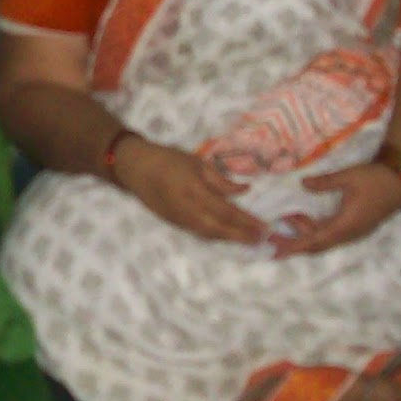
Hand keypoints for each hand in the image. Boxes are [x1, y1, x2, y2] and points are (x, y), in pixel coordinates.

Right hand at [113, 138, 266, 244]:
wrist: (136, 168)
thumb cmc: (168, 160)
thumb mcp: (197, 162)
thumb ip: (220, 180)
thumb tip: (245, 190)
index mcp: (195, 191)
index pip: (227, 211)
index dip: (247, 222)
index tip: (264, 227)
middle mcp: (189, 210)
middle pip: (220, 228)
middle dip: (242, 235)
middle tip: (262, 240)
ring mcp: (180, 219)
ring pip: (209, 234)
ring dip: (230, 239)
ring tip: (249, 240)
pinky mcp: (174, 223)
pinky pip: (199, 233)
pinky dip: (216, 236)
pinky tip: (227, 235)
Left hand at [265, 159, 400, 257]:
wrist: (399, 181)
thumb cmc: (374, 179)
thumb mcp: (348, 177)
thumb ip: (325, 182)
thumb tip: (303, 184)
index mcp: (346, 225)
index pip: (315, 241)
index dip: (294, 247)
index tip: (276, 251)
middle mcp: (348, 233)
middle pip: (316, 244)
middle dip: (294, 243)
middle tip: (272, 238)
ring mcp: (352, 232)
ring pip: (323, 239)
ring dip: (304, 231)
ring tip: (287, 217)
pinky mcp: (354, 227)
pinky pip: (330, 233)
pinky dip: (314, 228)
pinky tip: (304, 217)